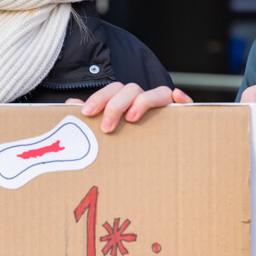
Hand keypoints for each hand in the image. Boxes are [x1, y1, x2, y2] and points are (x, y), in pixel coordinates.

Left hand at [67, 82, 192, 132]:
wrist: (156, 167)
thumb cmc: (125, 144)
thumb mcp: (104, 132)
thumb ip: (89, 119)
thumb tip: (71, 104)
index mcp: (125, 102)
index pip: (112, 90)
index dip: (99, 97)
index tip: (86, 113)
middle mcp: (144, 100)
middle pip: (131, 89)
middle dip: (115, 104)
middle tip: (106, 128)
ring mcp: (164, 107)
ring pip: (158, 91)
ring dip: (144, 101)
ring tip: (131, 119)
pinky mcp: (182, 116)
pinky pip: (184, 102)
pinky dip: (182, 98)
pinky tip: (177, 100)